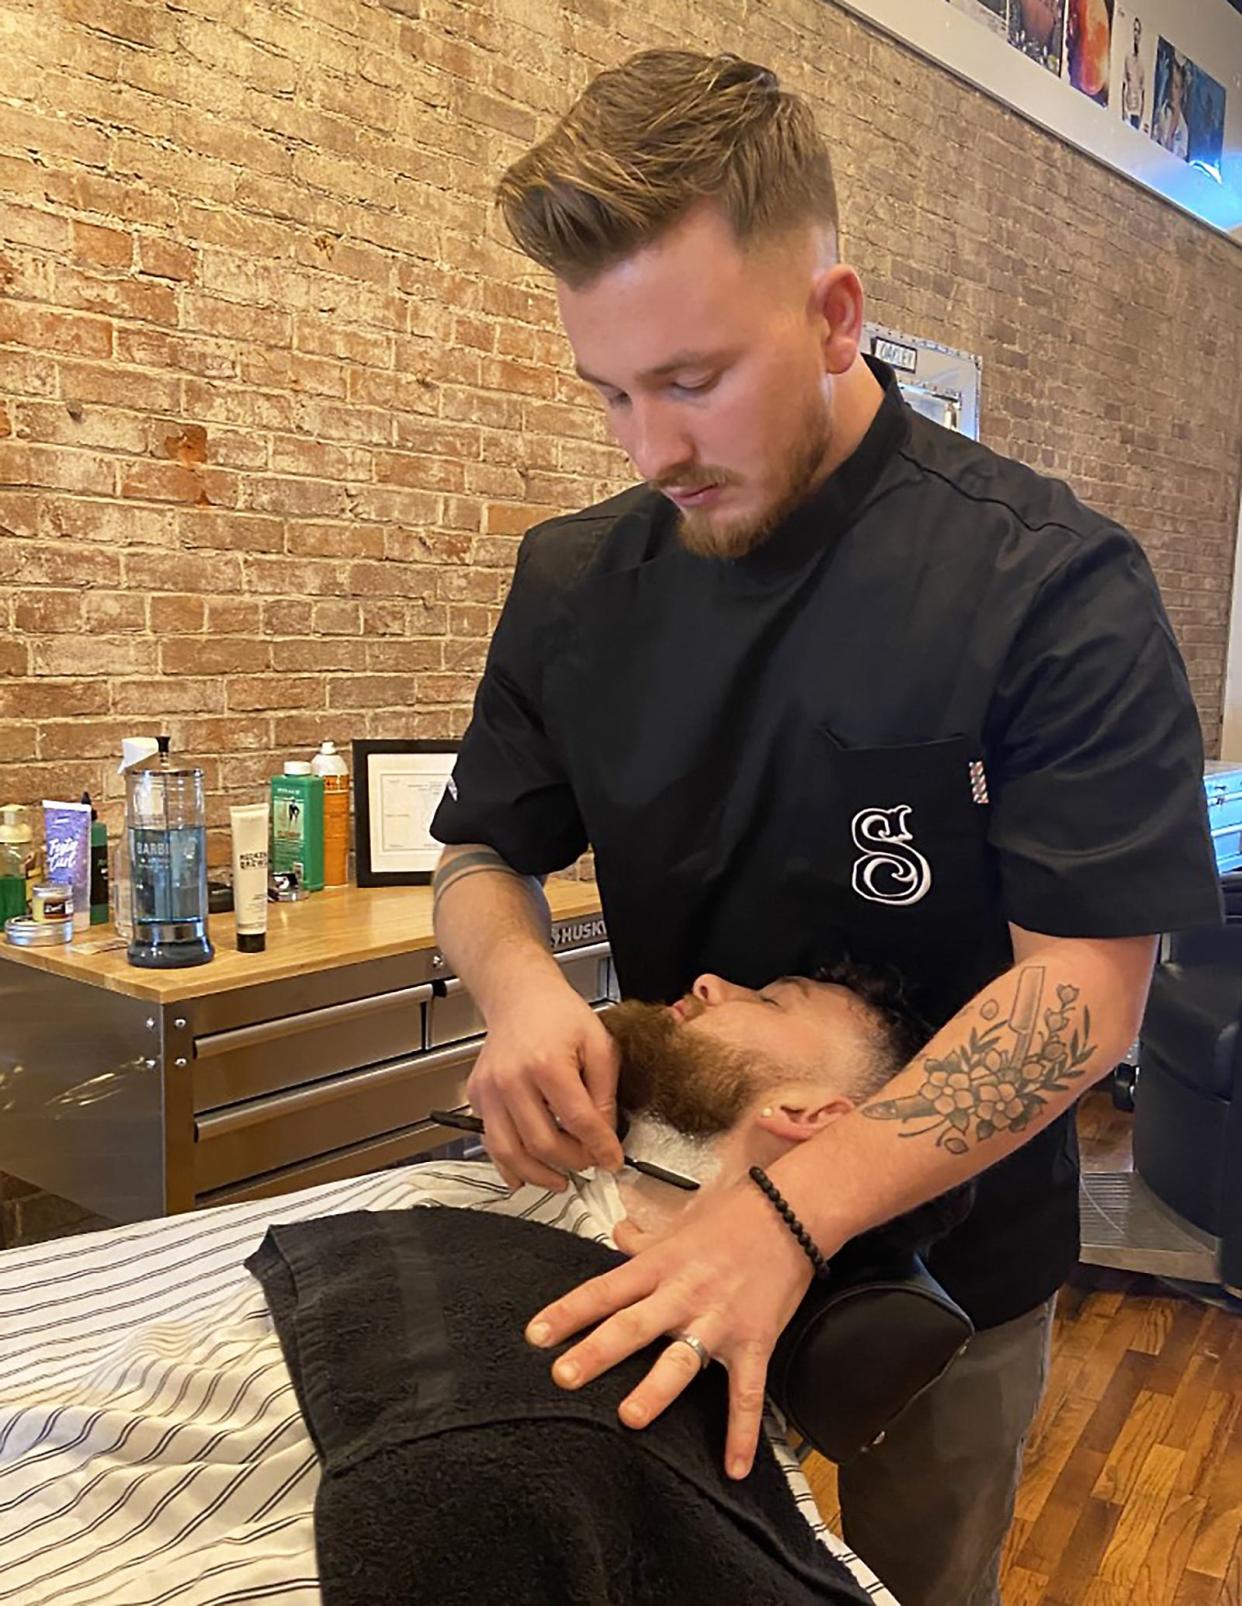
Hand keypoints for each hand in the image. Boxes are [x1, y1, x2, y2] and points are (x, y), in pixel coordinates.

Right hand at [468, 978, 622, 1189]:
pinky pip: (490, 1142)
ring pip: (510, 1152)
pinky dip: (508, 1166)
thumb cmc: (559, 1015)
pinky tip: (527, 1174)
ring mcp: (489, 1090)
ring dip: (539, 1175)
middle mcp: (512, 1080)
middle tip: (590, 1164)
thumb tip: (604, 1135)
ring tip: (561, 1180)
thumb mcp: (598, 1044)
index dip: (600, 1148)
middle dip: (573, 1163)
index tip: (613, 1161)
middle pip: (543, 1143)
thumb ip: (605, 1092)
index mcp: (547, 1064)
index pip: (578, 1121)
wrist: (520, 996)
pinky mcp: (477, 1096)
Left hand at [525, 1179, 814, 1477]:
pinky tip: (733, 1466)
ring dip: (655, 1390)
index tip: (536, 1334)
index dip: (568, 1312)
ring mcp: (718, 1321)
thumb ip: (644, 1240)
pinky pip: (746, 1393)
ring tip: (629, 1418)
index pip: (604, 1290)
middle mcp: (683, 1294)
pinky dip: (741, 1433)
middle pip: (633, 1325)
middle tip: (563, 1376)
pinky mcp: (753, 1342)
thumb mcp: (680, 1223)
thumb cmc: (733, 1216)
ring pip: (681, 1360)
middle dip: (597, 1351)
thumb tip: (616, 1234)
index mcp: (660, 1267)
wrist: (791, 1212)